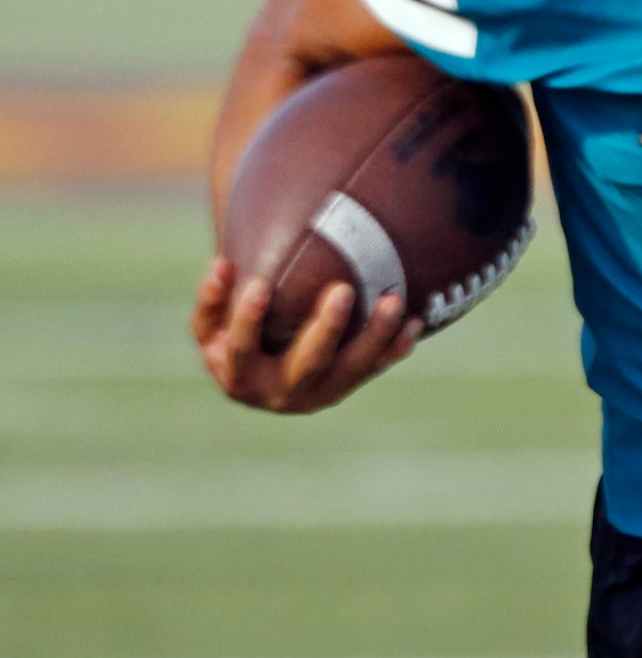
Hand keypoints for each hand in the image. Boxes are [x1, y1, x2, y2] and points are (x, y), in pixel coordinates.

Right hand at [191, 257, 419, 413]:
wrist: (260, 379)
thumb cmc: (230, 335)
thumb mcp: (210, 324)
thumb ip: (212, 296)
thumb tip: (222, 263)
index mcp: (239, 374)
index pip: (243, 348)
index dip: (249, 319)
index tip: (260, 285)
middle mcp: (279, 392)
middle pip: (307, 363)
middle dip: (327, 328)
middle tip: (343, 290)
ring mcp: (317, 394)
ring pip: (350, 368)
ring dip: (373, 335)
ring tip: (393, 299)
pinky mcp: (344, 388)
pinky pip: (373, 369)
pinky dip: (394, 348)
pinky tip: (414, 323)